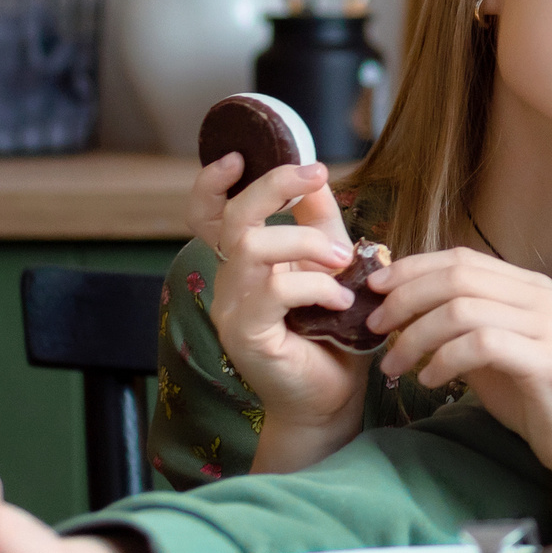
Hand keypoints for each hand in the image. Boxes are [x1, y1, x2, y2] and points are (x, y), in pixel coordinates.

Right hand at [199, 158, 371, 447]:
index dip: (211, 182)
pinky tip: (341, 301)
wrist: (331, 398)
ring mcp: (232, 309)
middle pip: (234, 217)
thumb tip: (317, 179)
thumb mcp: (332, 267)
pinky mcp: (246, 335)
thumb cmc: (332, 335)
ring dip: (307, 242)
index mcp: (246, 262)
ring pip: (253, 247)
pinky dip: (316, 286)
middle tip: (316, 177)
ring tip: (343, 261)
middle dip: (274, 185)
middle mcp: (230, 281)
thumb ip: (320, 224)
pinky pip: (275, 290)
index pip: (208, 214)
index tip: (240, 154)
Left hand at [371, 249, 551, 552]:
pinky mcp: (546, 361)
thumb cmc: (538, 396)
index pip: (460, 258)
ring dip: (416, 336)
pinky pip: (481, 345)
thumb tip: (403, 312)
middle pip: (457, 277)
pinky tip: (429, 380)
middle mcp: (539, 296)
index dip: (412, 268)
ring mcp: (546, 326)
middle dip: (405, 298)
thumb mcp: (494, 353)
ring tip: (393, 364)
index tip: (374, 288)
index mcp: (527, 285)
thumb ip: (460, 328)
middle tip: (374, 326)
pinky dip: (444, 360)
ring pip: (462, 309)